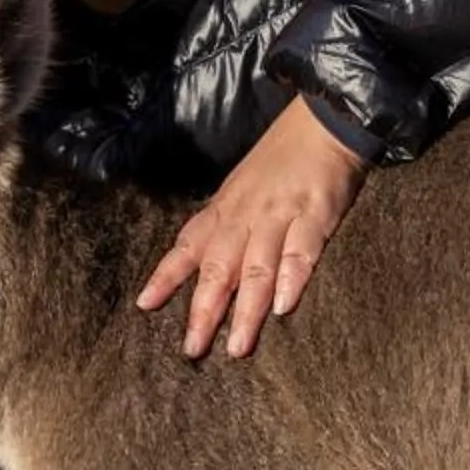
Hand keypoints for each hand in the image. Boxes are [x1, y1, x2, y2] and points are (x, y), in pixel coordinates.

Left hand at [138, 98, 368, 359]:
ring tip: (238, 347)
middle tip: (193, 350)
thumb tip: (206, 262)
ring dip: (246, 309)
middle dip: (204, 311)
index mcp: (227, 207)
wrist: (325, 120)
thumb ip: (228, 222)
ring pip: (256, 268)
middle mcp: (246, 215)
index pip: (189, 245)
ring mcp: (279, 215)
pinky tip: (283, 307)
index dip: (167, 276)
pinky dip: (291, 278)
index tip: (144, 305)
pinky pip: (300, 251)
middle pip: (219, 267)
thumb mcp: (244, 185)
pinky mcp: (315, 215)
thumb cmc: (285, 156)